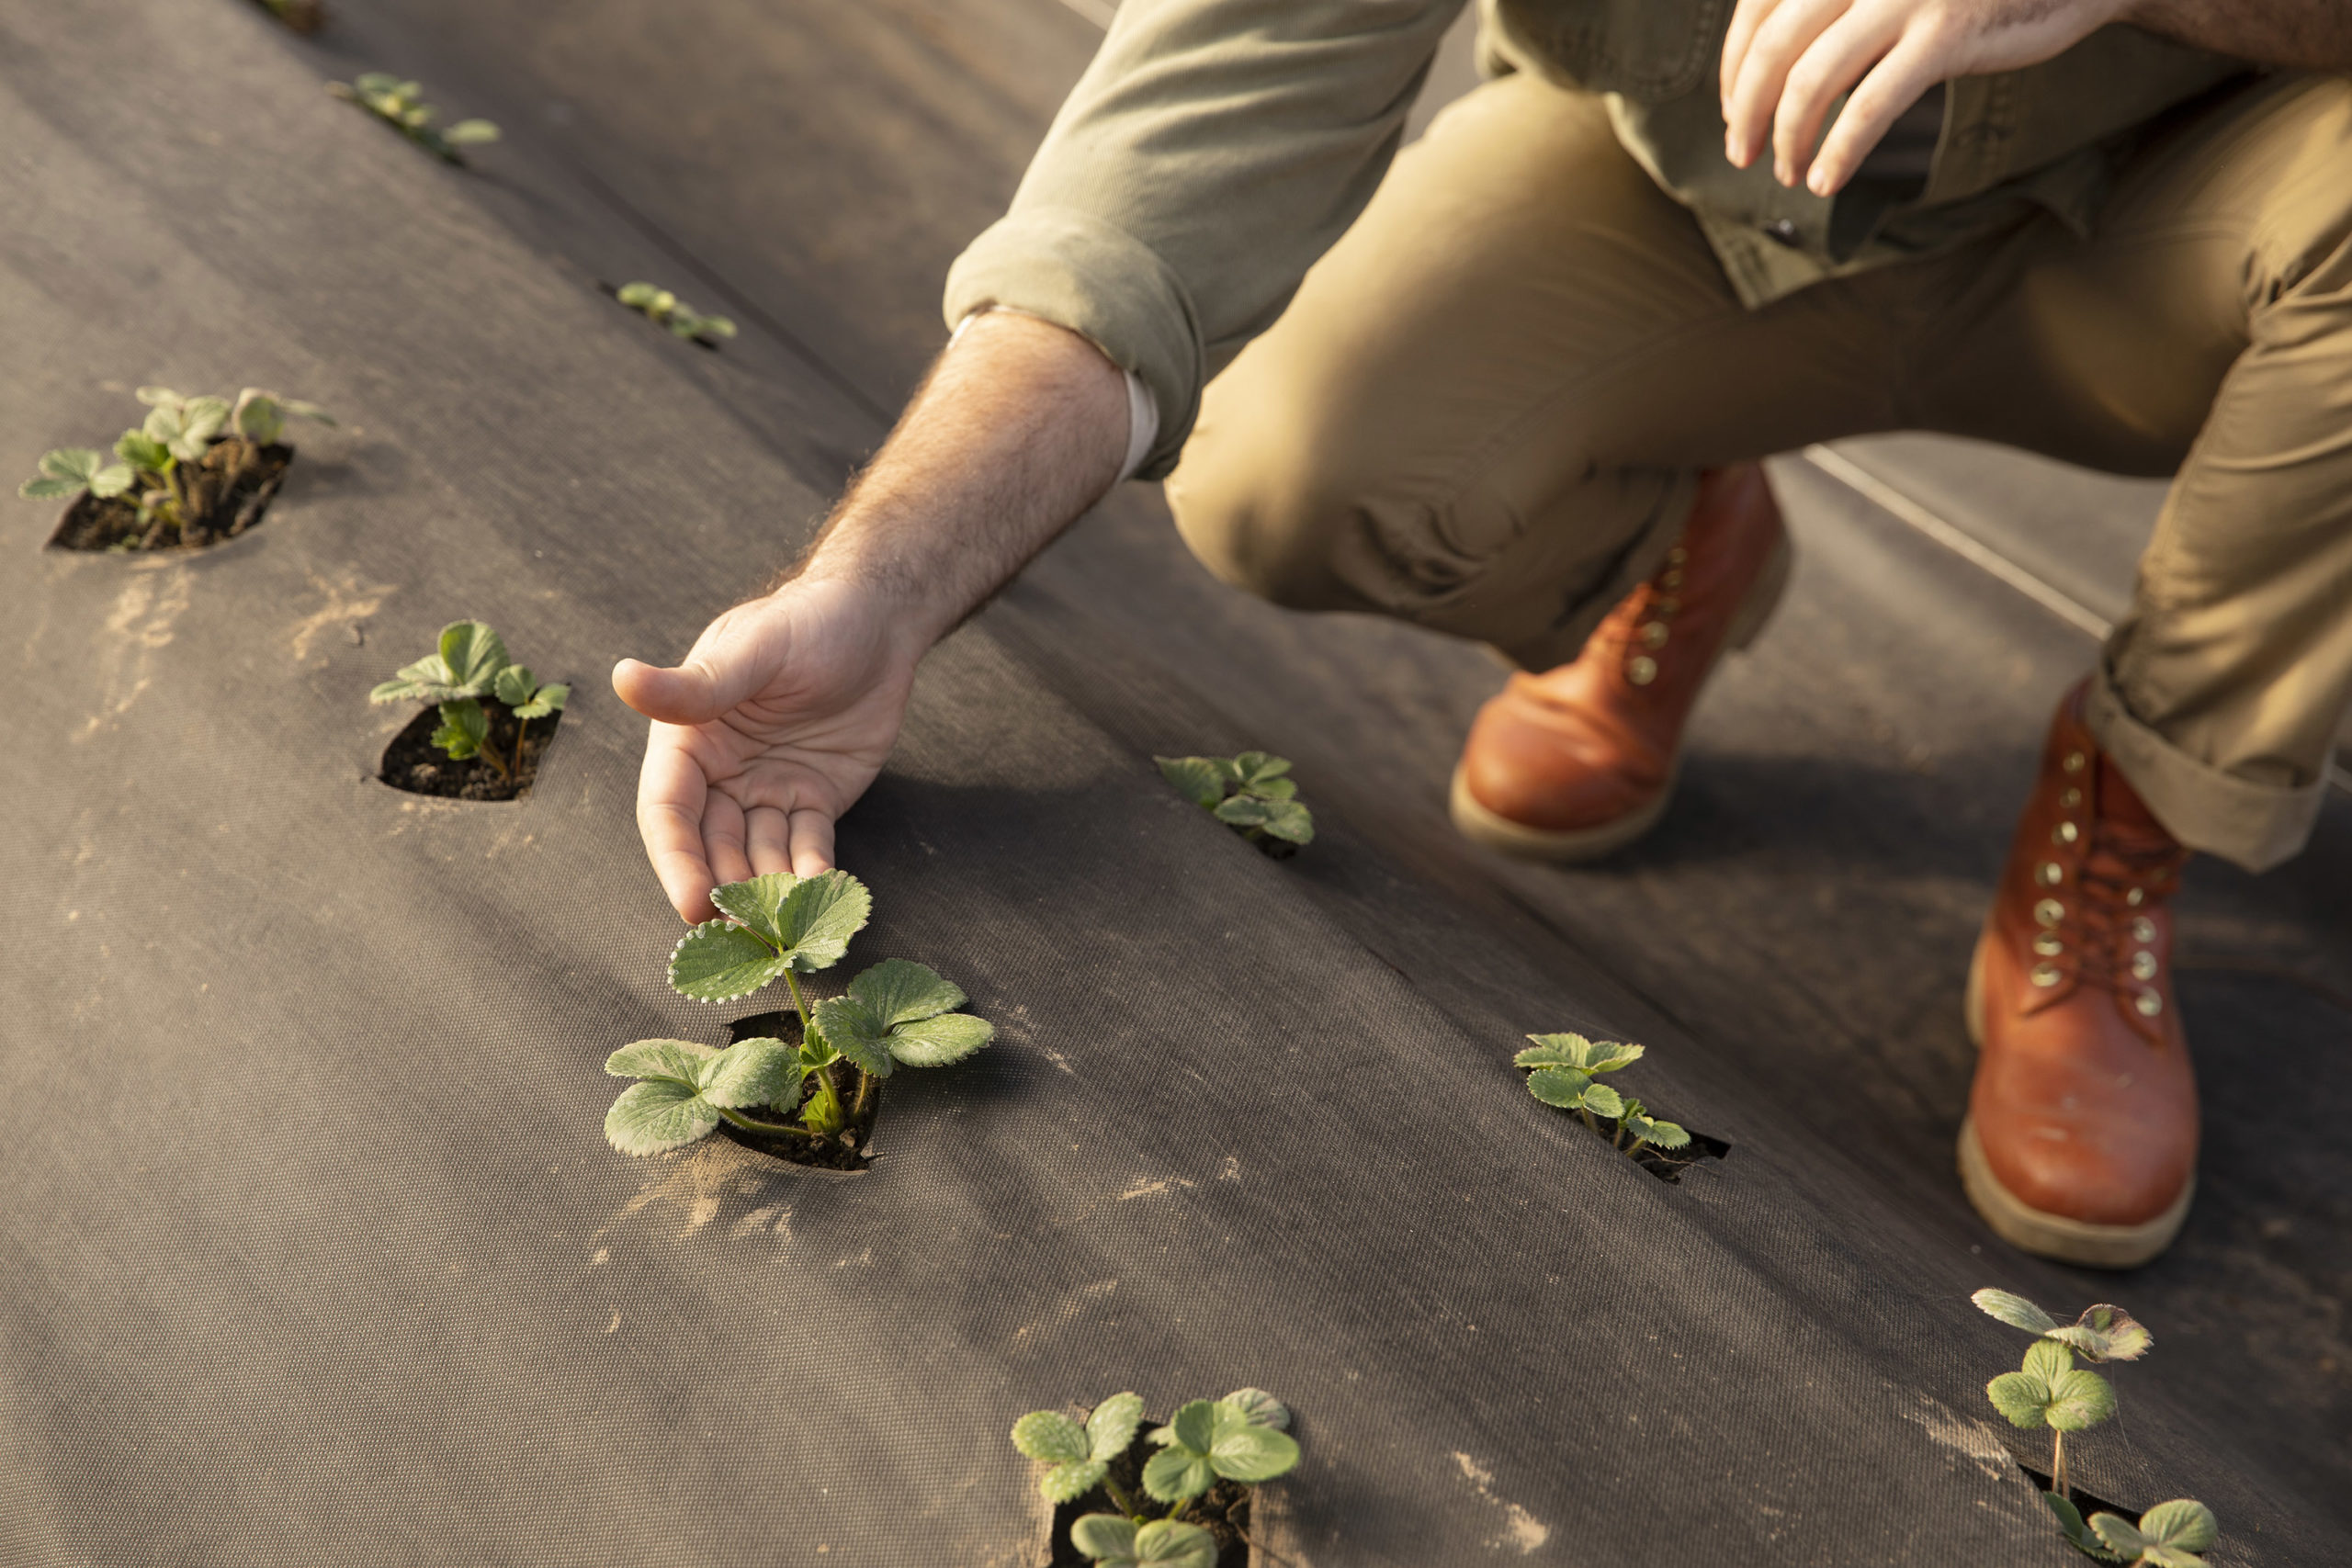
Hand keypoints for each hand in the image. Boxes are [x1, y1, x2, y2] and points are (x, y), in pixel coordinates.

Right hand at [614, 576, 919, 922]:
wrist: (878, 621)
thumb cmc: (808, 622)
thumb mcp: (754, 650)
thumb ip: (695, 684)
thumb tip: (623, 678)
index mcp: (688, 737)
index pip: (669, 810)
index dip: (677, 858)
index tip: (692, 902)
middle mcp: (720, 772)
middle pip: (710, 845)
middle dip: (722, 888)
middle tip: (743, 930)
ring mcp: (766, 790)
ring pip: (757, 855)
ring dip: (768, 889)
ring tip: (786, 921)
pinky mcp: (813, 800)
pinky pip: (807, 847)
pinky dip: (813, 872)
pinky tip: (823, 891)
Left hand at [1720, 0, 2125, 195]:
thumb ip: (1837, 6)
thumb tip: (1762, 69)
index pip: (1758, 9)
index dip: (1734, 67)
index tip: (1734, 111)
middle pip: (1773, 48)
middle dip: (1746, 111)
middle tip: (1741, 154)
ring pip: (1810, 81)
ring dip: (1787, 138)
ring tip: (1787, 172)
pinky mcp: (1947, 33)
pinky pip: (1869, 107)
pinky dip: (1838, 151)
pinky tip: (1825, 179)